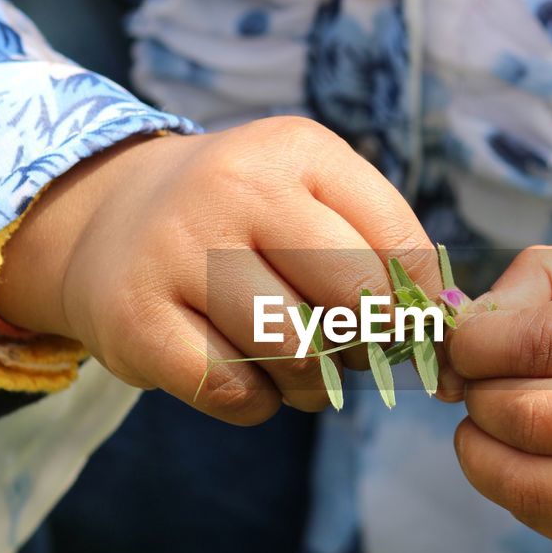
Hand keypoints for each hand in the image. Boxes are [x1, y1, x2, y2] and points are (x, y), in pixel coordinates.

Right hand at [0, 118, 439, 422]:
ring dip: (315, 382)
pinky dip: (258, 401)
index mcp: (294, 150)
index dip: (419, 303)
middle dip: (370, 343)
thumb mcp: (306, 196)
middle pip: (354, 297)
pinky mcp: (136, 319)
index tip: (411, 327)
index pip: (397, 242)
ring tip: (300, 366)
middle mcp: (234, 188)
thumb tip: (444, 329)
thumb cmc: (238, 222)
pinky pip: (235, 389)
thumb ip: (376, 244)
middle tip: (355, 352)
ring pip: (297, 350)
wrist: (107, 219)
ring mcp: (178, 251)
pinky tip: (248, 376)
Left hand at [447, 247, 551, 552]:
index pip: (541, 342)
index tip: (465, 342)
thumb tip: (470, 319)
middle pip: (531, 417)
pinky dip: (518, 496)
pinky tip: (519, 464)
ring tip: (480, 427)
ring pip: (536, 489)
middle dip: (478, 398)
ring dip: (480, 457)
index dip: (477, 344)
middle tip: (474, 382)